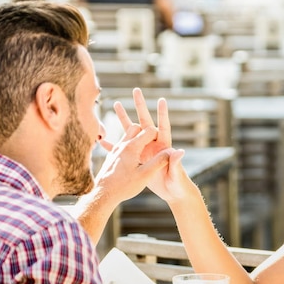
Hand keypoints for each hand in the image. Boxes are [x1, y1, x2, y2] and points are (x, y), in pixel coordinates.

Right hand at [94, 88, 182, 203]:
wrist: (173, 192)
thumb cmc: (178, 184)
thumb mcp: (177, 175)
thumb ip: (176, 163)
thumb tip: (180, 151)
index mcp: (164, 146)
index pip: (163, 126)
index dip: (162, 113)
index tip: (161, 99)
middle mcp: (154, 144)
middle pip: (145, 122)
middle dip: (140, 106)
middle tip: (136, 90)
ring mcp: (144, 150)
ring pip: (132, 131)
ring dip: (124, 118)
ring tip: (116, 103)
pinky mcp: (137, 159)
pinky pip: (122, 150)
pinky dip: (113, 145)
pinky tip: (102, 138)